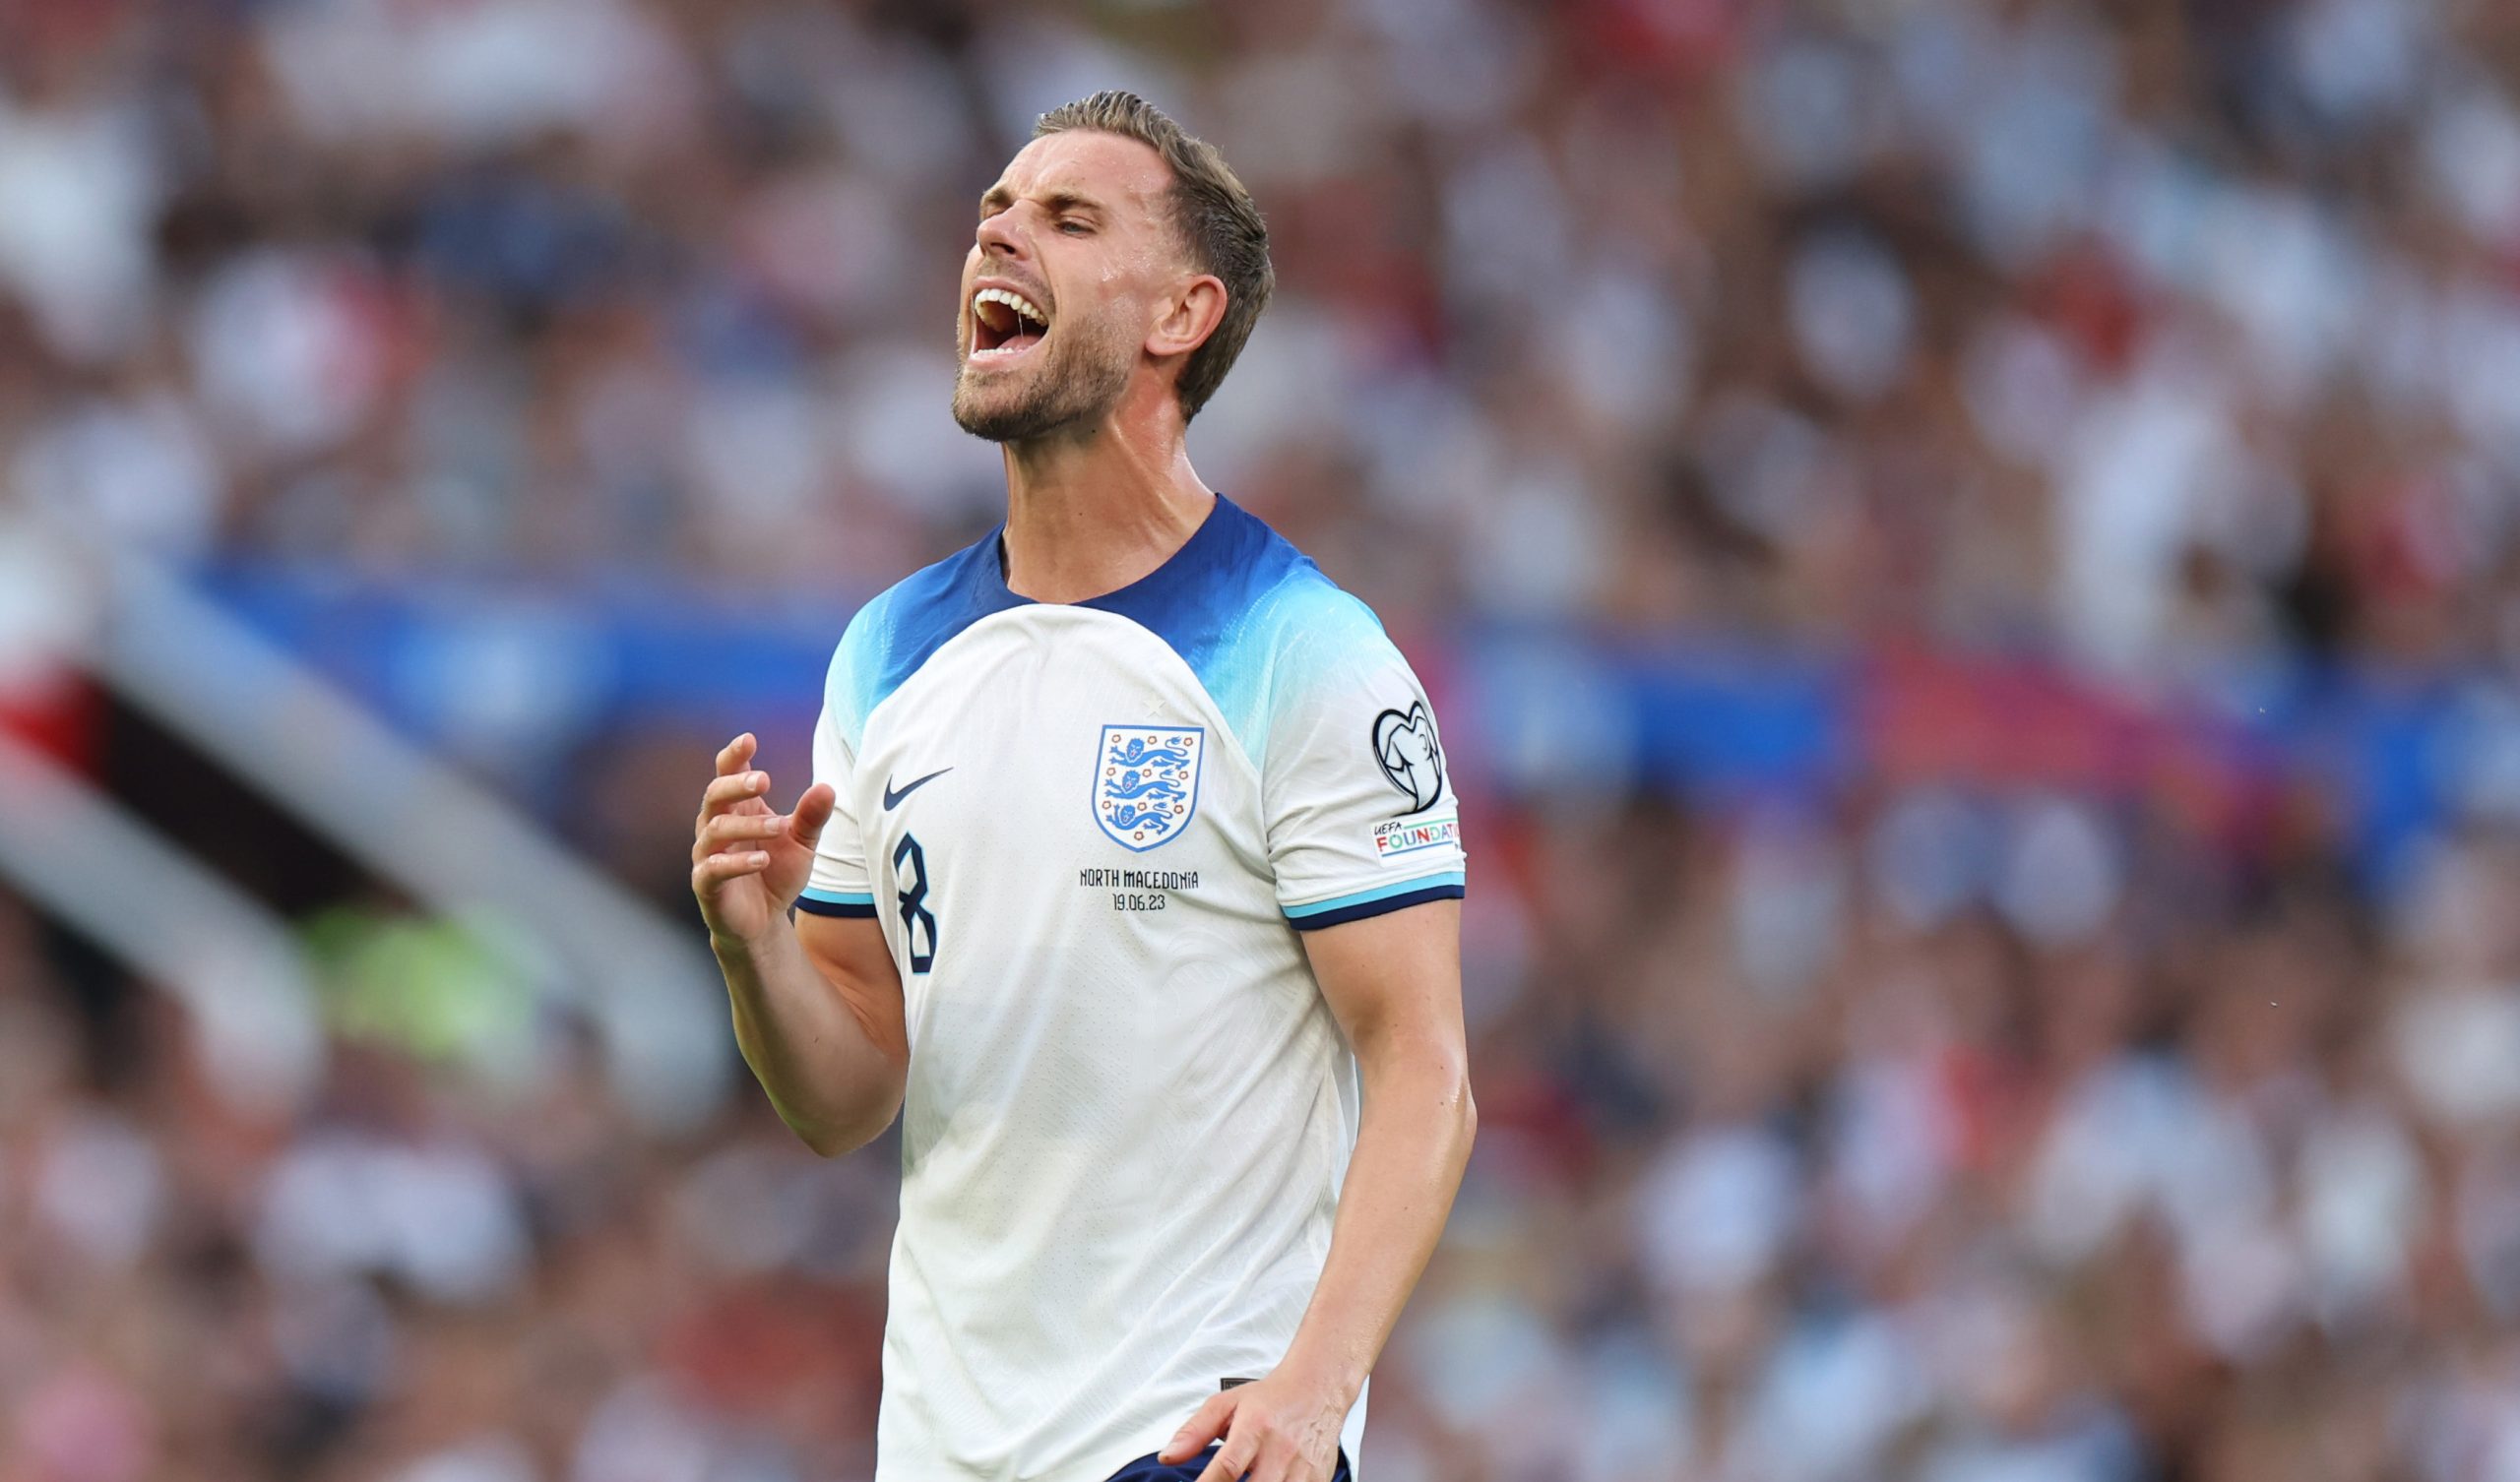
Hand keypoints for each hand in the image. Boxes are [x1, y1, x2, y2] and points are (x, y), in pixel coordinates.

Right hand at [691, 733, 836, 947]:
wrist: (762, 922)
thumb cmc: (777, 873)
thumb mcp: (802, 844)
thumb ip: (812, 817)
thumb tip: (827, 787)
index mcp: (738, 809)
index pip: (727, 774)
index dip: (734, 756)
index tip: (748, 740)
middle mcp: (716, 826)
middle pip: (714, 795)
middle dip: (736, 784)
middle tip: (764, 780)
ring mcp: (707, 855)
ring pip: (715, 830)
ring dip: (748, 825)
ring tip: (779, 828)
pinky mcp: (706, 884)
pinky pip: (713, 869)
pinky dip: (737, 864)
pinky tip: (762, 860)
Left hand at [1158, 1369, 1347, 1481]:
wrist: (1318, 1389)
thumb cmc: (1271, 1399)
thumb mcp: (1226, 1405)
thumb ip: (1194, 1432)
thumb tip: (1167, 1457)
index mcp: (1255, 1427)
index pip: (1228, 1467)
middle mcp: (1281, 1450)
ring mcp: (1303, 1468)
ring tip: (1247, 1478)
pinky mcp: (1318, 1480)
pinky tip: (1267, 1481)